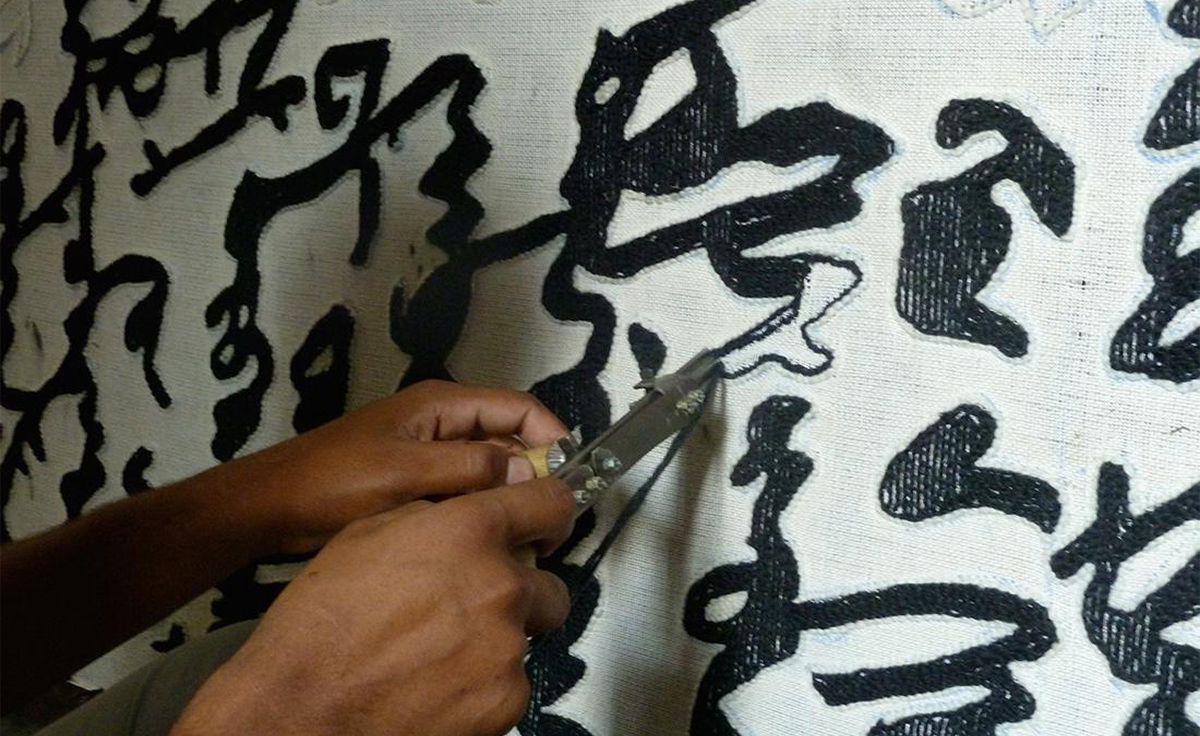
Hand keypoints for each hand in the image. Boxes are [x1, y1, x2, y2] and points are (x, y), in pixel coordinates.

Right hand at [170, 478, 576, 735]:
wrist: (300, 705)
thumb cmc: (321, 618)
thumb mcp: (368, 534)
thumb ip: (435, 519)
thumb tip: (468, 516)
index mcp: (470, 532)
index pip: (552, 502)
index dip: (552, 511)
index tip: (548, 523)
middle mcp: (502, 586)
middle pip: (551, 586)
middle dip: (521, 597)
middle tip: (475, 610)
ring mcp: (508, 649)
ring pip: (526, 639)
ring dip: (497, 643)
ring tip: (441, 655)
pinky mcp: (506, 702)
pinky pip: (510, 685)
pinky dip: (483, 687)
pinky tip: (438, 688)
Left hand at [209, 380, 567, 554]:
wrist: (272, 509)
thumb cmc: (332, 484)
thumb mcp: (404, 474)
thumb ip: (468, 468)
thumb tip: (528, 471)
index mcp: (442, 405)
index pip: (519, 409)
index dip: (552, 439)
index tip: (570, 483)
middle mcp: (444, 422)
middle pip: (512, 439)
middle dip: (538, 475)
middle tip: (549, 525)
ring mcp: (432, 451)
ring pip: (494, 468)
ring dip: (513, 497)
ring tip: (526, 539)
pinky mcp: (421, 481)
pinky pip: (470, 489)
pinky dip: (487, 509)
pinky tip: (492, 541)